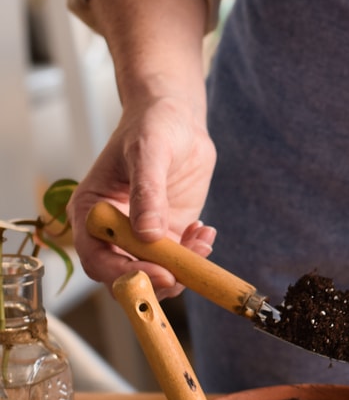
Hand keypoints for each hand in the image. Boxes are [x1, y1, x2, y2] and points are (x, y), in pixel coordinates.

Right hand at [68, 92, 216, 298]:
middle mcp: (113, 230)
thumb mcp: (148, 153)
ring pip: (156, 273)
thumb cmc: (152, 126)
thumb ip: (147, 193)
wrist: (177, 119)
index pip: (97, 258)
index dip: (124, 273)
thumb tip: (147, 234)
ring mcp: (142, 235)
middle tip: (186, 272)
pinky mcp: (168, 233)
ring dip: (182, 268)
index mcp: (92, 211)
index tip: (159, 273)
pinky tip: (205, 232)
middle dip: (156, 280)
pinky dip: (196, 255)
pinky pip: (180, 260)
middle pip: (125, 275)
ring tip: (202, 240)